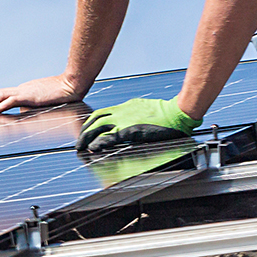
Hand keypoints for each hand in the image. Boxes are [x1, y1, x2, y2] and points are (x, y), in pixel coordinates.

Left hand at [0, 74, 85, 115]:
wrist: (73, 85)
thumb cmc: (62, 94)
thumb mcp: (42, 101)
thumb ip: (30, 106)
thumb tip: (21, 113)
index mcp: (23, 90)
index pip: (0, 94)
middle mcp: (21, 89)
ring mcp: (24, 91)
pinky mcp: (30, 96)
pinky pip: (10, 101)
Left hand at [77, 97, 200, 154]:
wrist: (177, 113)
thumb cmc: (165, 113)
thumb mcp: (143, 109)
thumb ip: (131, 114)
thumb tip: (126, 123)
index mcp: (124, 107)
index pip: (101, 114)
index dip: (91, 123)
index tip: (86, 131)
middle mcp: (121, 112)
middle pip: (95, 120)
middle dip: (84, 131)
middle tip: (79, 142)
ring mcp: (124, 120)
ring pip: (98, 127)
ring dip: (87, 138)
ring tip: (81, 147)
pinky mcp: (130, 130)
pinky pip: (109, 137)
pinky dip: (99, 143)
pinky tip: (93, 148)